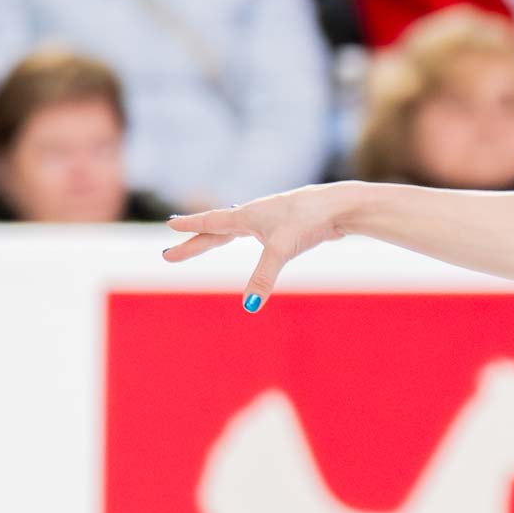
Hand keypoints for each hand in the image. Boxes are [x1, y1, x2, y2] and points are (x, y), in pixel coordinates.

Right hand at [162, 183, 361, 312]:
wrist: (342, 206)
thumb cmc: (310, 221)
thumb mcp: (282, 250)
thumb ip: (263, 277)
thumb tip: (250, 306)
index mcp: (247, 215)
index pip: (211, 222)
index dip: (190, 227)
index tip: (171, 226)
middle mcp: (257, 213)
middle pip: (218, 230)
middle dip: (195, 243)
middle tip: (170, 254)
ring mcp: (274, 216)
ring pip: (239, 228)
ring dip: (219, 236)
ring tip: (206, 241)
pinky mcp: (291, 222)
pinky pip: (260, 230)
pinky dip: (246, 234)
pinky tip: (254, 235)